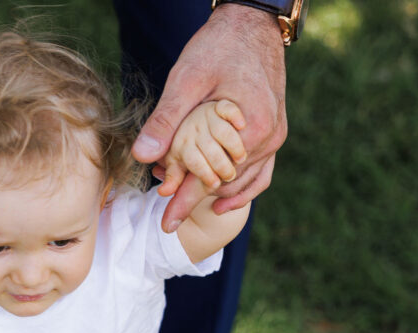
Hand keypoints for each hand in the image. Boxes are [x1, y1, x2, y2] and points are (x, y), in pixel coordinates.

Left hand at [132, 3, 286, 231]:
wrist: (251, 25)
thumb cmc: (218, 47)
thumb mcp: (186, 79)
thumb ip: (166, 120)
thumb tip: (142, 156)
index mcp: (250, 128)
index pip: (211, 179)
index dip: (184, 201)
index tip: (165, 222)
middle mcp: (269, 138)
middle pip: (225, 183)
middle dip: (192, 192)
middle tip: (161, 194)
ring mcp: (275, 138)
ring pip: (242, 182)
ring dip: (211, 190)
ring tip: (179, 193)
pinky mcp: (273, 133)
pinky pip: (260, 173)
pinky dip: (240, 189)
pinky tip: (218, 201)